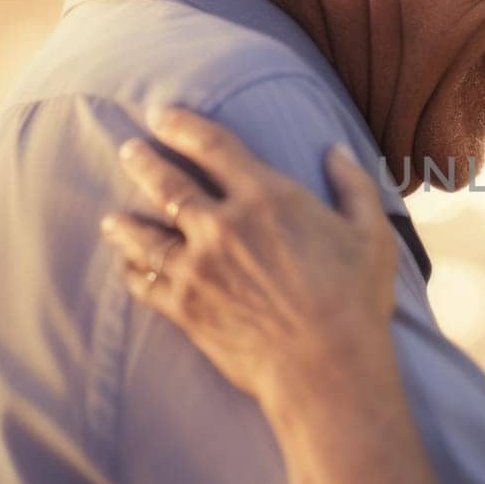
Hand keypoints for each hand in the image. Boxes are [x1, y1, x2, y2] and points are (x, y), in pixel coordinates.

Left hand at [99, 108, 396, 406]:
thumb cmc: (356, 300)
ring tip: (113, 217)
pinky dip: (131, 272)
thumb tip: (334, 151)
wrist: (326, 367)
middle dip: (142, 161)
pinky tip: (127, 267)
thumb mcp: (372, 234)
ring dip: (124, 221)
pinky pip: (143, 282)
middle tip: (128, 151)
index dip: (181, 125)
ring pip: (142, 234)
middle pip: (165, 182)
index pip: (211, 145)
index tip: (161, 116)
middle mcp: (223, 226)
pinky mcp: (185, 308)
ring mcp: (197, 268)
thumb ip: (354, 185)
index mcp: (267, 197)